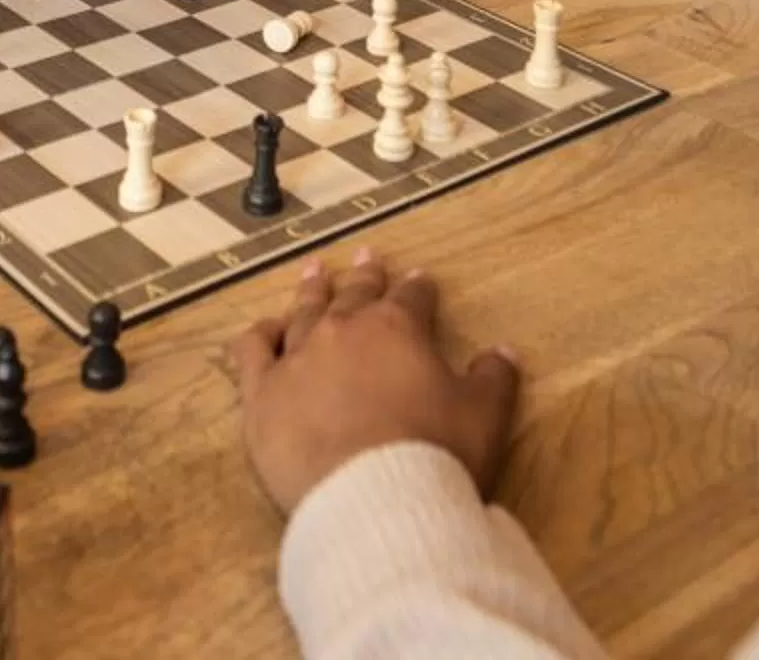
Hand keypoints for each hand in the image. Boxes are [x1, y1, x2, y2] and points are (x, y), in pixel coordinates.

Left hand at [230, 250, 521, 515]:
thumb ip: (494, 378)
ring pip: (303, 313)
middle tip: (366, 257)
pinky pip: (254, 352)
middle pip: (355, 295)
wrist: (372, 499)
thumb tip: (504, 351)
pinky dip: (260, 336)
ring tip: (314, 273)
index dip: (418, 289)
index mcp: (397, 329)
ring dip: (312, 291)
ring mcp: (297, 359)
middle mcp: (343, 331)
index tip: (420, 280)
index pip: (412, 298)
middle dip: (365, 277)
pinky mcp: (262, 395)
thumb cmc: (435, 454)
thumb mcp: (484, 416)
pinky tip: (265, 329)